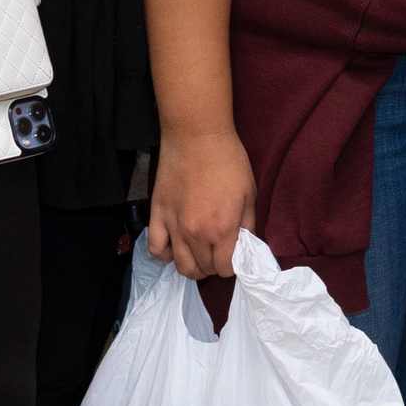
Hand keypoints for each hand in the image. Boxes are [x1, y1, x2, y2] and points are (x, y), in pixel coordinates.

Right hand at [148, 126, 255, 277]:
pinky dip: (164, 255)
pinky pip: (155, 248)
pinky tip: (174, 247)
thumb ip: (248, 225)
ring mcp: (173, 226)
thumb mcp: (250, 193)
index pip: (225, 268)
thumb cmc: (228, 161)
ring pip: (180, 266)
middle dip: (214, 266)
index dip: (232, 266)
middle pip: (204, 269)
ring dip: (193, 266)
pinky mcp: (157, 215)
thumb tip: (246, 246)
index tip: (233, 256)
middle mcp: (197, 234)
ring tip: (199, 255)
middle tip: (218, 252)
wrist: (197, 136)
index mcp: (223, 229)